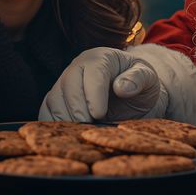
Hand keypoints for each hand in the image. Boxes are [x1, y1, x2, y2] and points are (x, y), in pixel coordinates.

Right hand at [39, 47, 167, 121]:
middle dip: (76, 107)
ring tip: (77, 133)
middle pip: (69, 83)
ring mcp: (65, 82)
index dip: (94, 93)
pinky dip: (51, 123)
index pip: (93, 71)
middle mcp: (79, 66)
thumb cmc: (140, 85)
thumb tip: (122, 88)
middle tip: (86, 126)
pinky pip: (46, 110)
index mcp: (101, 58)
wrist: (130, 94)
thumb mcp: (148, 79)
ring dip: (63, 118)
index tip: (99, 113)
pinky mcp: (57, 98)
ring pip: (54, 97)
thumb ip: (138, 79)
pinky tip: (63, 136)